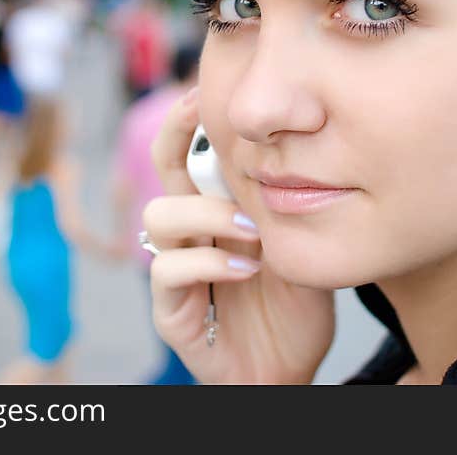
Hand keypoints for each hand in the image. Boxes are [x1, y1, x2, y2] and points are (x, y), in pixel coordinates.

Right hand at [146, 88, 334, 383]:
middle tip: (215, 129)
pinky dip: (208, 262)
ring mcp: (176, 271)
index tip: (203, 90)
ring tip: (253, 232)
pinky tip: (246, 268)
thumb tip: (298, 145)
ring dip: (207, 215)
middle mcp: (190, 234)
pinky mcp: (172, 312)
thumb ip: (286, 203)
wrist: (291, 367)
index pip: (188, 153)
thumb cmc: (295, 303)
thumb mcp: (298, 242)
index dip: (186, 118)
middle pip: (161, 169)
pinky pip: (167, 271)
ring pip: (157, 217)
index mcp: (215, 212)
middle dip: (179, 136)